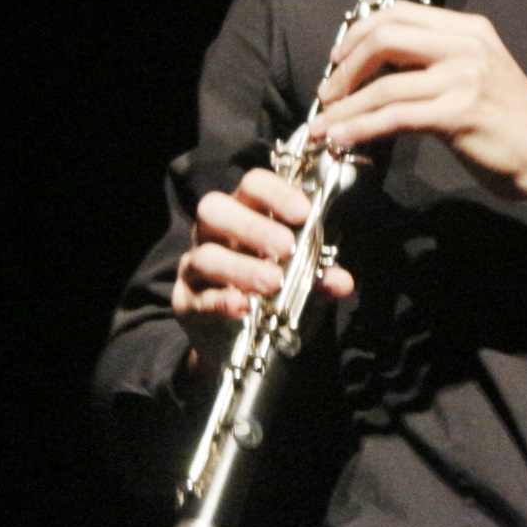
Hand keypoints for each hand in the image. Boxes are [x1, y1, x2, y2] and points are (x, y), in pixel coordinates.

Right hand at [174, 167, 353, 382]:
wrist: (244, 341)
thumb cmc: (276, 292)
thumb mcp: (304, 281)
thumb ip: (320, 276)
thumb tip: (342, 281)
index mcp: (246, 211)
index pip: (253, 184)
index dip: (276, 193)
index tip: (304, 212)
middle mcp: (214, 231)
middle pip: (215, 209)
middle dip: (252, 226)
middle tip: (285, 246)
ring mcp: (195, 264)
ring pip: (205, 255)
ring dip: (241, 268)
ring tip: (273, 282)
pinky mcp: (185, 300)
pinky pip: (197, 297)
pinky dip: (221, 301)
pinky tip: (242, 306)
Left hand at [309, 1, 526, 209]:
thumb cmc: (513, 123)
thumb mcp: (478, 74)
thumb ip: (438, 62)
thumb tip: (381, 71)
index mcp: (470, 29)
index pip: (401, 13)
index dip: (361, 32)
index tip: (340, 57)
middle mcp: (466, 46)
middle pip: (386, 37)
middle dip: (346, 65)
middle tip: (328, 91)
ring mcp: (463, 78)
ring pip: (384, 85)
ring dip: (344, 107)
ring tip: (322, 125)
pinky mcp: (458, 113)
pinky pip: (393, 118)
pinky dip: (359, 128)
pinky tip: (342, 138)